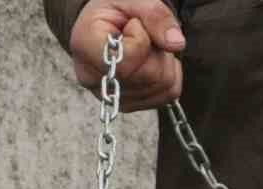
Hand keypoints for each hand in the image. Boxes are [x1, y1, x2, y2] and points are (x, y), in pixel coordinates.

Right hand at [69, 0, 185, 111]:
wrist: (105, 23)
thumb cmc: (114, 8)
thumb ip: (155, 15)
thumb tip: (176, 44)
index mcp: (85, 46)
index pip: (125, 62)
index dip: (142, 39)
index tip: (132, 24)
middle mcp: (92, 78)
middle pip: (148, 76)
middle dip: (155, 50)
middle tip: (142, 34)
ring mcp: (110, 96)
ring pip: (161, 86)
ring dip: (162, 61)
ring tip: (145, 46)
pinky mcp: (129, 105)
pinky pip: (167, 94)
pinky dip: (169, 74)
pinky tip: (152, 60)